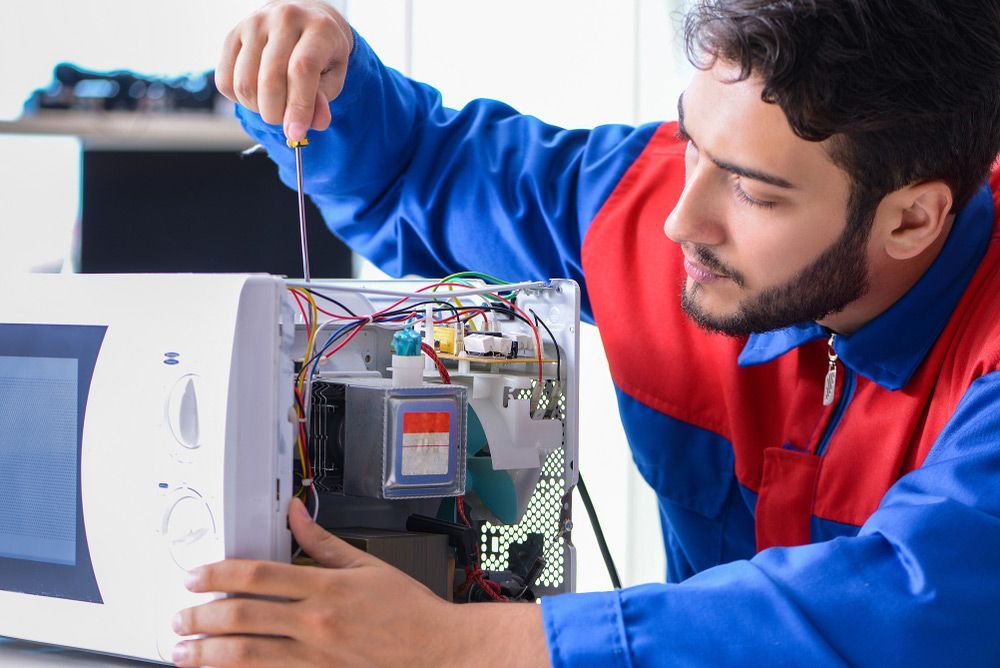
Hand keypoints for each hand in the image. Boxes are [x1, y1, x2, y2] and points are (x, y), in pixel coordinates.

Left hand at [171, 498, 549, 666]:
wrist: (437, 650)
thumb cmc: (407, 610)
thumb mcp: (366, 566)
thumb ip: (321, 541)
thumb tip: (295, 513)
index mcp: (325, 588)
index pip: (259, 575)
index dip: (219, 574)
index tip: (196, 576)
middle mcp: (315, 623)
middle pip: (245, 616)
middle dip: (204, 616)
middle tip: (180, 617)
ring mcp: (315, 657)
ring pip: (248, 654)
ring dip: (209, 653)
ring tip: (184, 651)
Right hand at [217, 0, 354, 141]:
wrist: (303, 19)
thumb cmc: (322, 53)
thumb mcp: (334, 75)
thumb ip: (324, 99)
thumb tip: (314, 123)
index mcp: (318, 28)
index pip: (302, 70)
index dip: (298, 107)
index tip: (296, 133)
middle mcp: (284, 19)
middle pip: (270, 79)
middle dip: (276, 113)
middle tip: (285, 121)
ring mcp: (254, 24)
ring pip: (244, 83)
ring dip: (257, 108)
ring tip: (273, 105)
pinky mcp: (232, 34)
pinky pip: (225, 80)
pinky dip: (239, 99)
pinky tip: (257, 94)